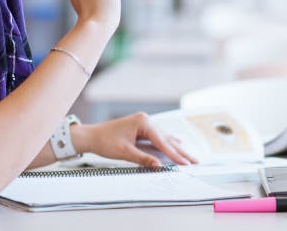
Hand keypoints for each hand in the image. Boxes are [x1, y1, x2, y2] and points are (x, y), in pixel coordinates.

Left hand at [73, 113, 197, 166]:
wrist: (92, 135)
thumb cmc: (105, 141)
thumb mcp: (125, 152)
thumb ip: (143, 158)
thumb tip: (159, 166)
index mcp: (143, 122)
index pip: (162, 141)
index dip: (174, 154)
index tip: (186, 163)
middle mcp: (145, 120)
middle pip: (166, 139)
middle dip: (180, 151)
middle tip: (195, 161)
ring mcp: (144, 123)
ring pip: (164, 138)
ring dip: (176, 148)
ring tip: (189, 156)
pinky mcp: (141, 128)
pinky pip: (158, 137)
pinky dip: (167, 143)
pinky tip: (177, 143)